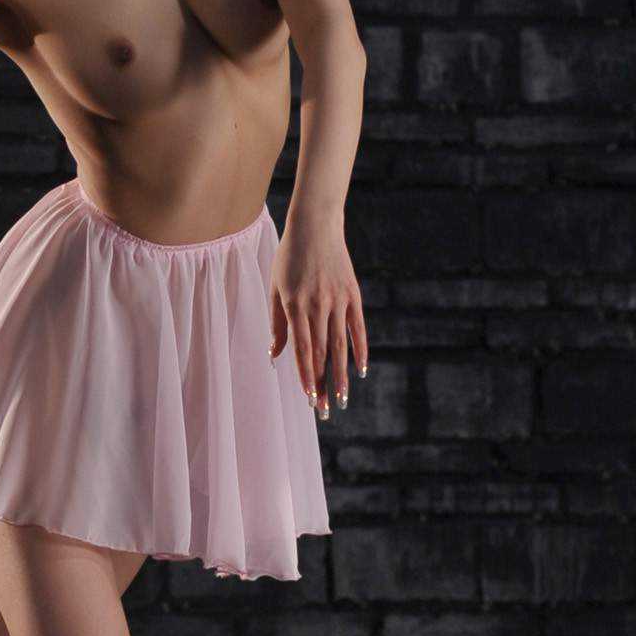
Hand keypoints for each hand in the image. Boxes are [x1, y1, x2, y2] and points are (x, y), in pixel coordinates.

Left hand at [269, 212, 365, 419]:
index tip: (308, 397)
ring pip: (341, 345)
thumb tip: (275, 355)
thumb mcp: (276, 288)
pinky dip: (360, 350)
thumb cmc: (288, 258)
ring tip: (341, 399)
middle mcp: (318, 305)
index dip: (306, 375)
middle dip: (322, 383)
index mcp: (295, 305)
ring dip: (342, 375)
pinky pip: (358, 328)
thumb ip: (277, 323)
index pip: (302, 348)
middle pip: (322, 352)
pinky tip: (360, 371)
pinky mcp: (353, 295)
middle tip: (323, 409)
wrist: (316, 226)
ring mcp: (338, 300)